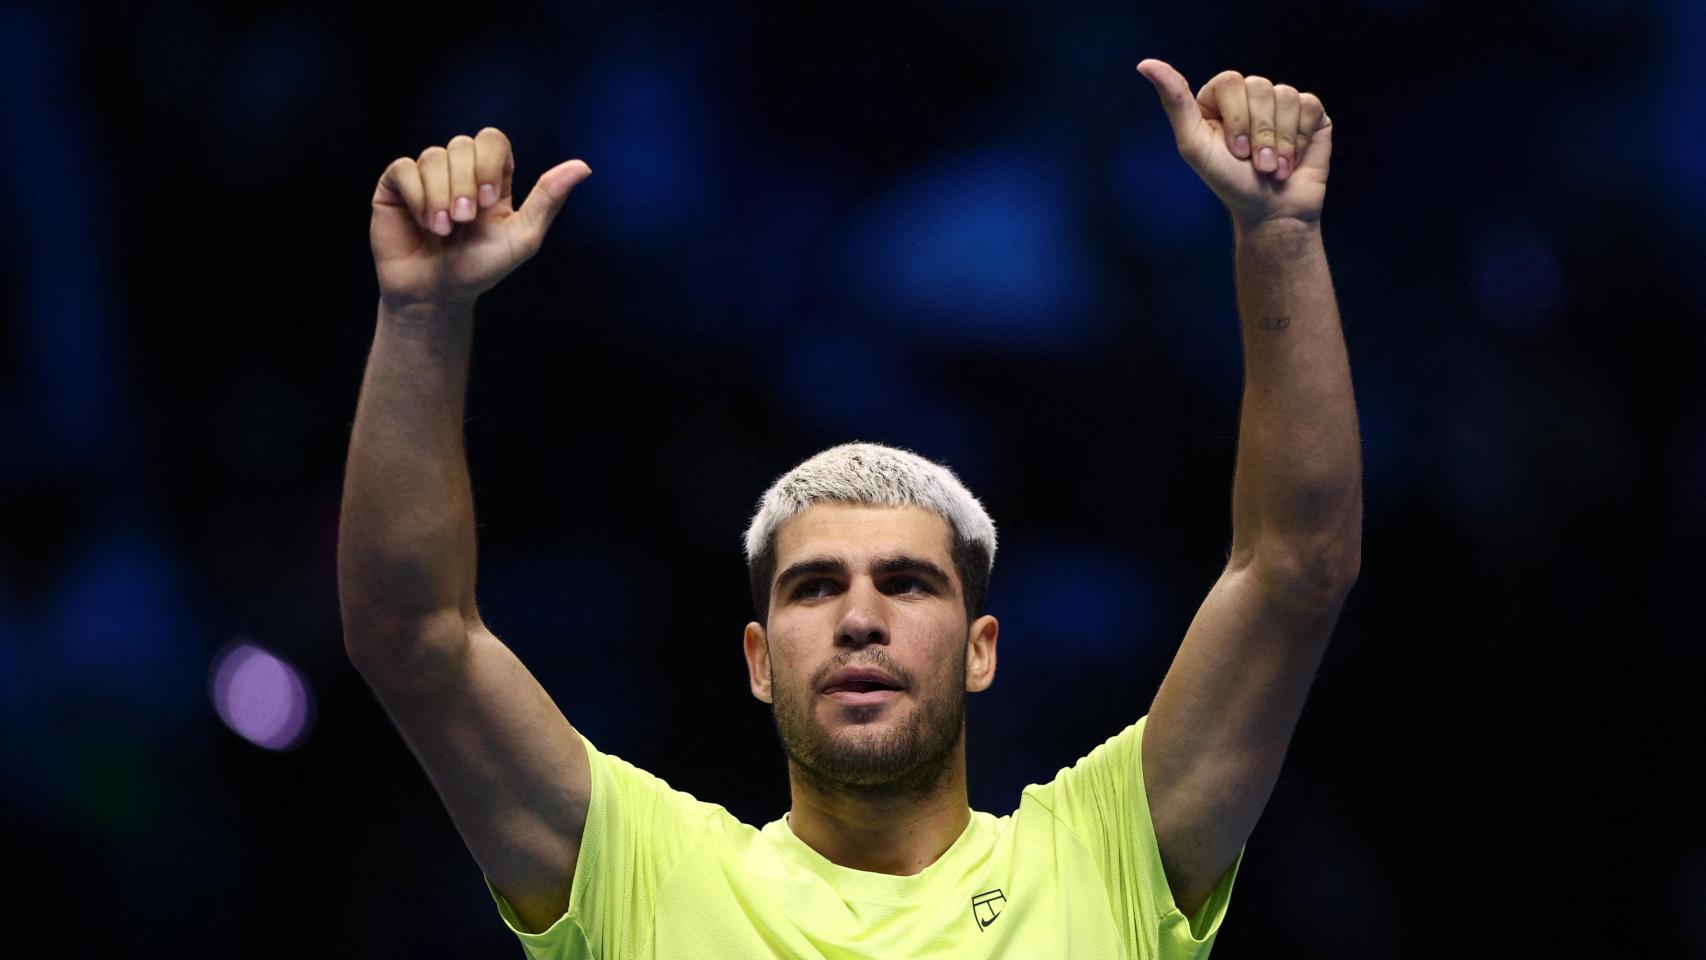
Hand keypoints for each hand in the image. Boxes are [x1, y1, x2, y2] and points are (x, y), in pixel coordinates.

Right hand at [370, 127, 590, 312]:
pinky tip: (424, 222)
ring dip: (440, 195)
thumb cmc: (479, 269)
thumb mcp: (522, 237)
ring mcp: (426, 176)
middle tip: (464, 221)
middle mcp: (459, 171)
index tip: (489, 201)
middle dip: (464, 184)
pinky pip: (404, 168)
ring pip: (433, 156)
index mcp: (491, 178)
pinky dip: (417, 196)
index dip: (489, 163)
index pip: (492, 139)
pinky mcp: (396, 186)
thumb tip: (583, 166)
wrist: (436, 294)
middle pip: (462, 144)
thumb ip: (548, 199)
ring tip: (443, 229)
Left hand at [1136, 59, 1330, 231]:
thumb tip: (1146, 64)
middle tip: (1256, 164)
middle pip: (1260, 86)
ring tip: (1274, 168)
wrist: (1272, 212)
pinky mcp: (1310, 113)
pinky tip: (1292, 159)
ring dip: (1281, 141)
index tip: (1235, 152)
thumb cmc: (1230, 183)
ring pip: (1286, 96)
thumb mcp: (1194, 146)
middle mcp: (1250, 96)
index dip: (1236, 117)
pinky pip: (1309, 105)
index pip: (1230, 81)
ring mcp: (1281, 103)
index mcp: (1219, 100)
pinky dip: (1300, 139)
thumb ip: (1174, 102)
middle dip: (1260, 133)